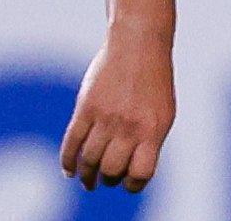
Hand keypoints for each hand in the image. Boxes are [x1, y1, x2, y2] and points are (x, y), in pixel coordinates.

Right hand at [60, 39, 175, 190]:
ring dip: (86, 175)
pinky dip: (68, 162)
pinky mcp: (85, 108)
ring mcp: (106, 117)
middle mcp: (130, 126)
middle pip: (111, 169)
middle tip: (106, 179)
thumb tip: (131, 174)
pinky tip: (70, 171)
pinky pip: (71, 143)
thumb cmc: (153, 82)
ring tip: (87, 180)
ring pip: (89, 160)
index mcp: (154, 129)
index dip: (133, 184)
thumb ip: (149, 141)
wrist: (139, 44)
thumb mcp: (163, 112)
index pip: (141, 173)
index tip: (128, 184)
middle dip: (108, 179)